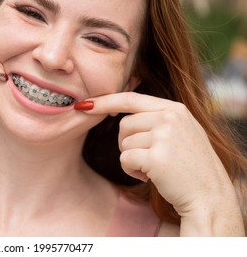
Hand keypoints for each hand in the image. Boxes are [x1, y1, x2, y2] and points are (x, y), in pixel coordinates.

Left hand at [76, 92, 243, 234]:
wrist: (209, 196)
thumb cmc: (190, 166)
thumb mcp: (181, 132)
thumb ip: (157, 118)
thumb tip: (121, 115)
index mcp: (175, 109)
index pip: (131, 99)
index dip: (106, 101)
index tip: (86, 104)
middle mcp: (170, 118)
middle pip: (124, 124)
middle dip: (127, 143)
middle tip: (147, 157)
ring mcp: (164, 136)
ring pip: (123, 143)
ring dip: (131, 159)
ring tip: (154, 168)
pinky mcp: (156, 156)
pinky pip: (125, 159)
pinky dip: (131, 171)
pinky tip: (151, 176)